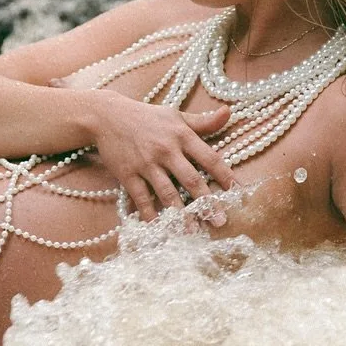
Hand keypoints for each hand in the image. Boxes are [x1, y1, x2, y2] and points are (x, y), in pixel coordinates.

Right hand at [86, 92, 235, 220]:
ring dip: (182, 214)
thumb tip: (229, 112)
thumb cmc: (147, 117)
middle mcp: (166, 149)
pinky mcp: (128, 174)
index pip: (209, 157)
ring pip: (167, 193)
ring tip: (194, 232)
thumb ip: (203, 121)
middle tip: (221, 222)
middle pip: (191, 179)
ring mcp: (146, 163)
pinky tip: (160, 229)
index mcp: (181, 134)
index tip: (238, 194)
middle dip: (207, 202)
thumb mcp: (175, 115)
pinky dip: (151, 215)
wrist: (106, 116)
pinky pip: (142, 198)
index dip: (225, 176)